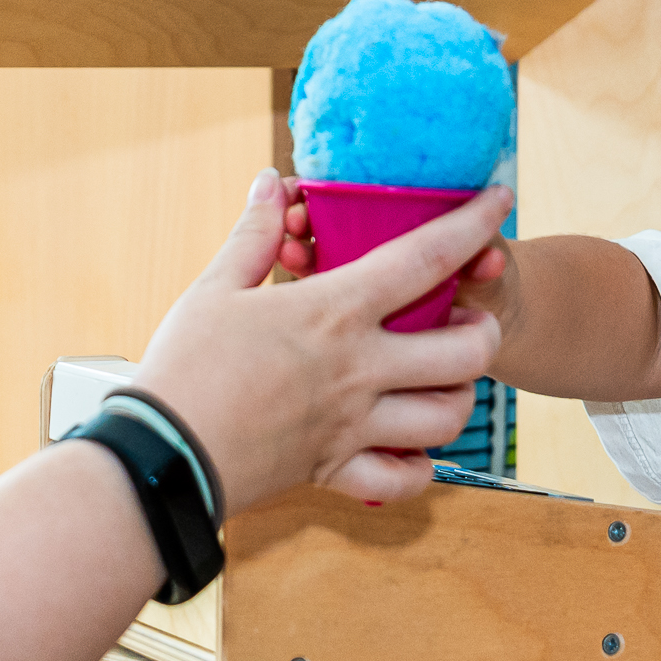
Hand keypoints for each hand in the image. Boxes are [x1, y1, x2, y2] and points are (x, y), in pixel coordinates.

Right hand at [135, 172, 503, 508]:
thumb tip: (269, 182)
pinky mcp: (336, 469)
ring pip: (447, 418)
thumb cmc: (183, 367)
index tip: (500, 200)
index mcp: (334, 311)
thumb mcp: (214, 288)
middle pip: (466, 352)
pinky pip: (403, 478)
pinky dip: (418, 467)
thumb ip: (252, 235)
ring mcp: (354, 424)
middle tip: (469, 320)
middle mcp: (359, 368)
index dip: (473, 223)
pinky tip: (409, 449)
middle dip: (484, 332)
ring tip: (443, 381)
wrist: (161, 456)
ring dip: (458, 397)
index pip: (427, 256)